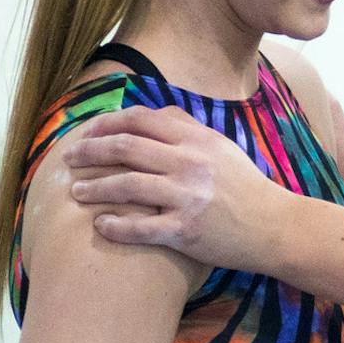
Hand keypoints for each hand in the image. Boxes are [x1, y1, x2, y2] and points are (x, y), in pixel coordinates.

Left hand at [64, 108, 280, 266]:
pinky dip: (116, 226)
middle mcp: (189, 163)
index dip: (107, 124)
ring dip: (95, 188)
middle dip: (90, 152)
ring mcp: (187, 197)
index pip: (141, 120)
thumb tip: (152, 111)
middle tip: (69, 159)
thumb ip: (186, 128)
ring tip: (77, 192)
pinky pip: (141, 227)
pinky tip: (100, 225)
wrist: (274, 226)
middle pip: (126, 148)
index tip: (86, 133)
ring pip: (128, 185)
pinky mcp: (186, 231)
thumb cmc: (244, 186)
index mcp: (196, 139)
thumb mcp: (220, 147)